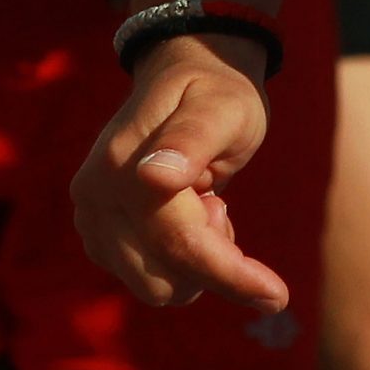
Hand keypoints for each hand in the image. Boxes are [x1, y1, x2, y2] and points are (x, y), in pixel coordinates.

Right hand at [72, 34, 285, 310]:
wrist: (187, 73)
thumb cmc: (217, 90)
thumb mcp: (225, 106)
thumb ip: (193, 140)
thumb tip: (154, 180)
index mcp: (123, 164)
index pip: (180, 243)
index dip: (231, 275)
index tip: (279, 296)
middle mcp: (94, 195)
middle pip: (164, 276)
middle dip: (213, 259)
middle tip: (222, 202)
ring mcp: (90, 217)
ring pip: (154, 285)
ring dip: (195, 259)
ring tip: (205, 201)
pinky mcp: (97, 234)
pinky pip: (145, 276)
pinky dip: (177, 259)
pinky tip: (189, 213)